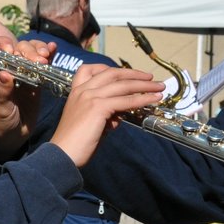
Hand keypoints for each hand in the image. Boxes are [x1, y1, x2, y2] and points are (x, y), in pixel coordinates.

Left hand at [0, 40, 58, 156]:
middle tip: (38, 59)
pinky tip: (54, 48)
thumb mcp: (1, 109)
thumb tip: (5, 74)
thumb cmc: (1, 122)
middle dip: (28, 51)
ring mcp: (25, 72)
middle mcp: (10, 68)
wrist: (14, 134)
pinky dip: (49, 54)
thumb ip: (3, 92)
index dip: (4, 46)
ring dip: (39, 50)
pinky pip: (43, 64)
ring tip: (46, 56)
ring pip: (31, 52)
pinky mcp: (37, 78)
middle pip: (18, 49)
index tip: (12, 50)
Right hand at [48, 64, 164, 167]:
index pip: (92, 69)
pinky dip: (142, 99)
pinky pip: (126, 100)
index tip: (128, 74)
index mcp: (77, 91)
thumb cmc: (75, 142)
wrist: (63, 154)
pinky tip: (153, 100)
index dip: (112, 70)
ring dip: (145, 86)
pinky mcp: (98, 107)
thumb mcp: (91, 122)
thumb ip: (105, 115)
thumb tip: (120, 115)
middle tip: (151, 79)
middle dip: (134, 74)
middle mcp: (83, 90)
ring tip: (160, 88)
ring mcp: (90, 96)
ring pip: (123, 85)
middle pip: (113, 74)